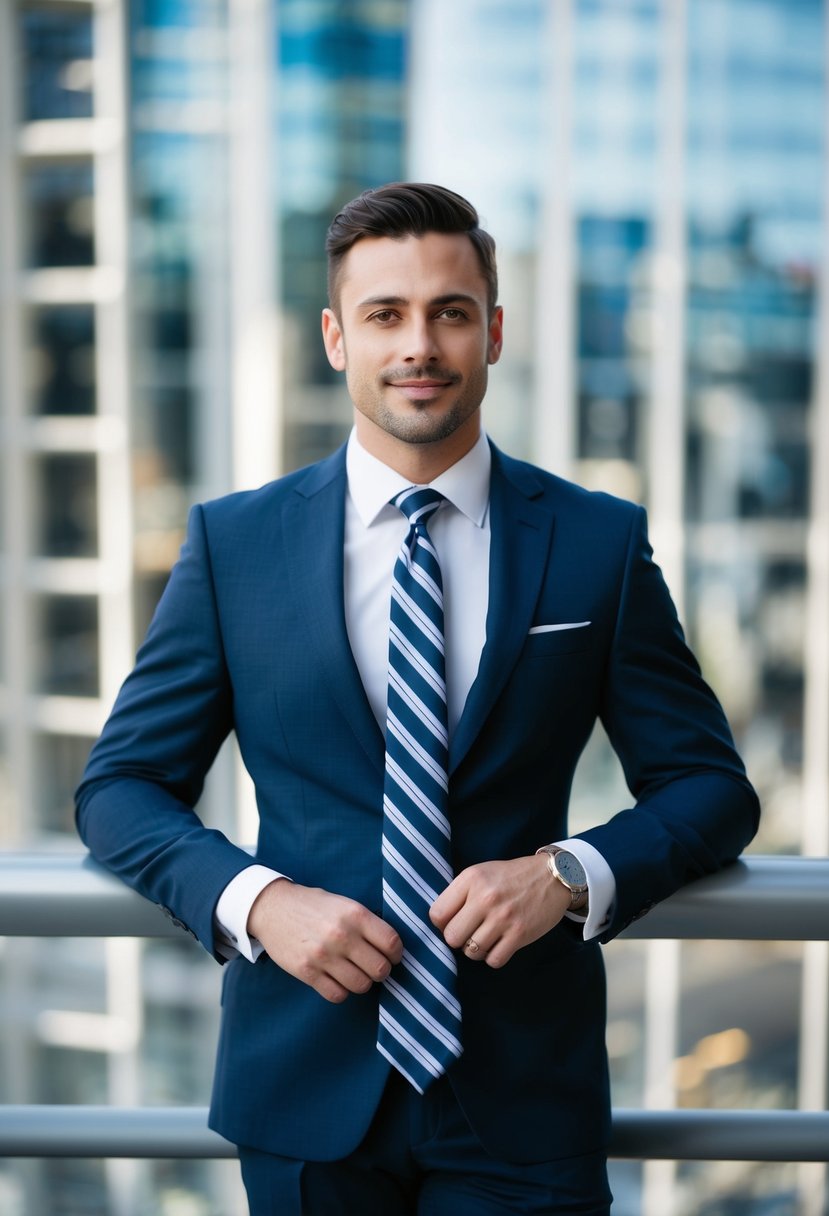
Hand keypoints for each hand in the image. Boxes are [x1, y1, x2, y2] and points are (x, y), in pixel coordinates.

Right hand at [248, 880, 402, 1003]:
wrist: (273, 908)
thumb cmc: (313, 906)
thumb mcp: (344, 903)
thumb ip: (366, 923)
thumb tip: (391, 947)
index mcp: (355, 914)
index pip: (391, 943)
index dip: (396, 954)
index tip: (391, 956)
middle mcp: (342, 935)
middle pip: (380, 969)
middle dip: (381, 971)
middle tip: (373, 967)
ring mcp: (323, 955)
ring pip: (361, 985)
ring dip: (362, 982)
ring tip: (355, 973)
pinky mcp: (307, 972)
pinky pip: (337, 995)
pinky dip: (341, 991)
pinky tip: (337, 980)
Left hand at [430, 855, 571, 968]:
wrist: (551, 877)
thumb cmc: (510, 877)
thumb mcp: (481, 872)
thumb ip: (459, 893)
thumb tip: (439, 922)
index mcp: (471, 879)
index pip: (437, 914)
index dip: (442, 923)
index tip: (453, 921)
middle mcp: (485, 897)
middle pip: (451, 937)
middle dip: (458, 939)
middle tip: (468, 933)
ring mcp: (503, 917)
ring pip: (471, 952)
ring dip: (476, 950)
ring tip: (485, 938)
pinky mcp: (520, 934)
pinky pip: (494, 960)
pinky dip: (494, 957)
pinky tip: (499, 944)